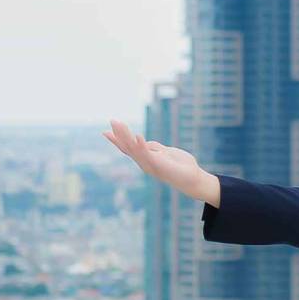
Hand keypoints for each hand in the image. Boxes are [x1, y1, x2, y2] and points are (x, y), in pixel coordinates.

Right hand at [104, 119, 220, 205]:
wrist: (192, 179)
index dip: (117, 140)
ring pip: (134, 148)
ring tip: (119, 123)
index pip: (128, 148)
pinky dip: (142, 144)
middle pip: (127, 147)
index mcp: (145, 159)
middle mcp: (144, 163)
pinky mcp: (158, 164)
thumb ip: (155, 147)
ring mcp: (149, 164)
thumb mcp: (166, 152)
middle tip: (112, 120)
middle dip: (119, 133)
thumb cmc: (181, 166)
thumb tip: (143, 139)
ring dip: (126, 135)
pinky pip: (147, 153)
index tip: (105, 132)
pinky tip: (137, 135)